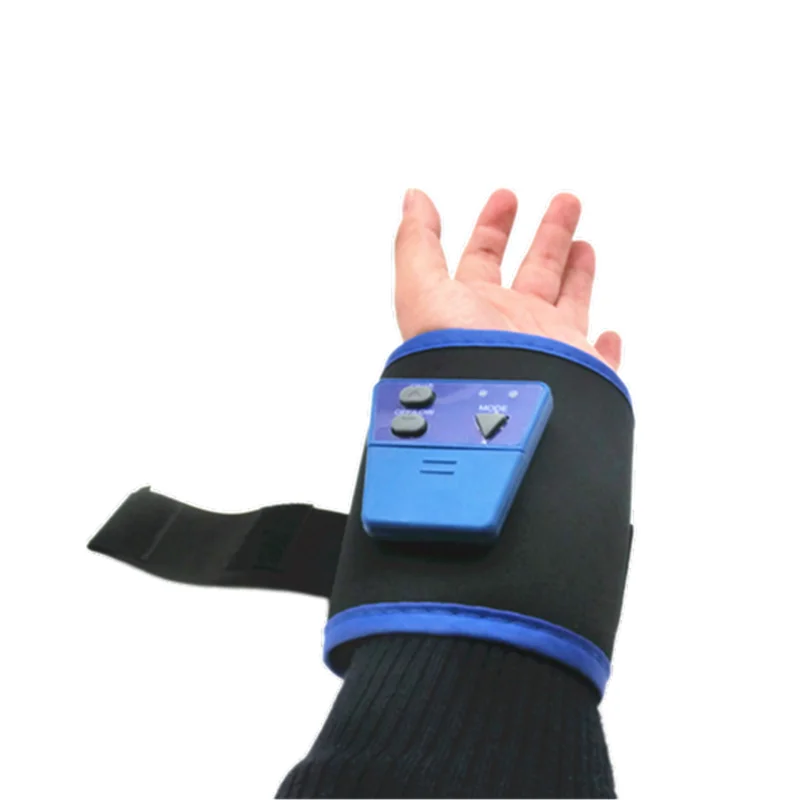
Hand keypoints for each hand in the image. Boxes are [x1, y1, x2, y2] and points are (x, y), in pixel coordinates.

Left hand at [393, 189, 622, 371]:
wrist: (496, 416)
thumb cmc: (456, 358)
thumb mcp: (422, 290)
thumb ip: (416, 243)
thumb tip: (413, 198)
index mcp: (473, 308)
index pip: (482, 258)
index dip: (491, 226)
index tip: (505, 198)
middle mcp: (510, 328)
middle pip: (534, 270)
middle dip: (548, 235)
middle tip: (565, 202)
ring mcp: (546, 350)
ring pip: (569, 302)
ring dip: (577, 274)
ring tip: (584, 244)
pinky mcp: (581, 373)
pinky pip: (597, 360)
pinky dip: (606, 349)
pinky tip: (610, 335)